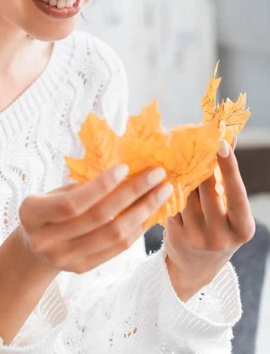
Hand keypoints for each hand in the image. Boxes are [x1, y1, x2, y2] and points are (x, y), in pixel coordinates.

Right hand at [17, 163, 173, 274]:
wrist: (33, 249)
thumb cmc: (48, 208)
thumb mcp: (54, 192)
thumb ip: (82, 186)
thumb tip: (125, 171)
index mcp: (32, 214)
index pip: (72, 202)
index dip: (100, 186)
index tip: (126, 167)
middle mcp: (45, 240)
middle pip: (98, 218)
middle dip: (132, 193)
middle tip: (157, 175)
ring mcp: (64, 258)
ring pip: (113, 235)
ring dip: (142, 211)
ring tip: (162, 193)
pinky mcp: (81, 269)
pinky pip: (116, 249)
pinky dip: (136, 229)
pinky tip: (149, 213)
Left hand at [163, 136, 255, 300]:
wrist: (195, 268)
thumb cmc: (219, 230)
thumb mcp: (232, 212)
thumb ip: (229, 180)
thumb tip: (227, 138)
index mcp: (242, 229)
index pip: (236, 193)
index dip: (229, 167)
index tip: (221, 143)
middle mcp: (220, 237)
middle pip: (207, 189)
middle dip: (200, 164)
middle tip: (194, 141)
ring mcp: (196, 238)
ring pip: (186, 193)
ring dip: (182, 172)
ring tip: (178, 153)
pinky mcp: (174, 235)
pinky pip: (171, 202)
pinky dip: (169, 186)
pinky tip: (166, 172)